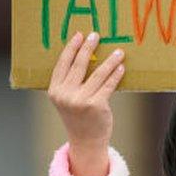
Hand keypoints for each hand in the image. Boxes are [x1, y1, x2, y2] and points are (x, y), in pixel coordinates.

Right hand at [47, 31, 125, 175]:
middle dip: (88, 48)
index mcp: (54, 91)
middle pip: (78, 65)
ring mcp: (81, 100)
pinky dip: (115, 75)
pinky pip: (108, 85)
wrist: (86, 141)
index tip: (79, 35)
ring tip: (118, 51)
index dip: (71, 48)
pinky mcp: (96, 105)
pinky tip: (121, 67)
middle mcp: (66, 95)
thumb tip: (86, 55)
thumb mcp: (67, 99)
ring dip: (109, 61)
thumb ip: (70, 82)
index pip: (62, 64)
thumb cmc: (78, 116)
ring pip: (97, 74)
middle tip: (96, 35)